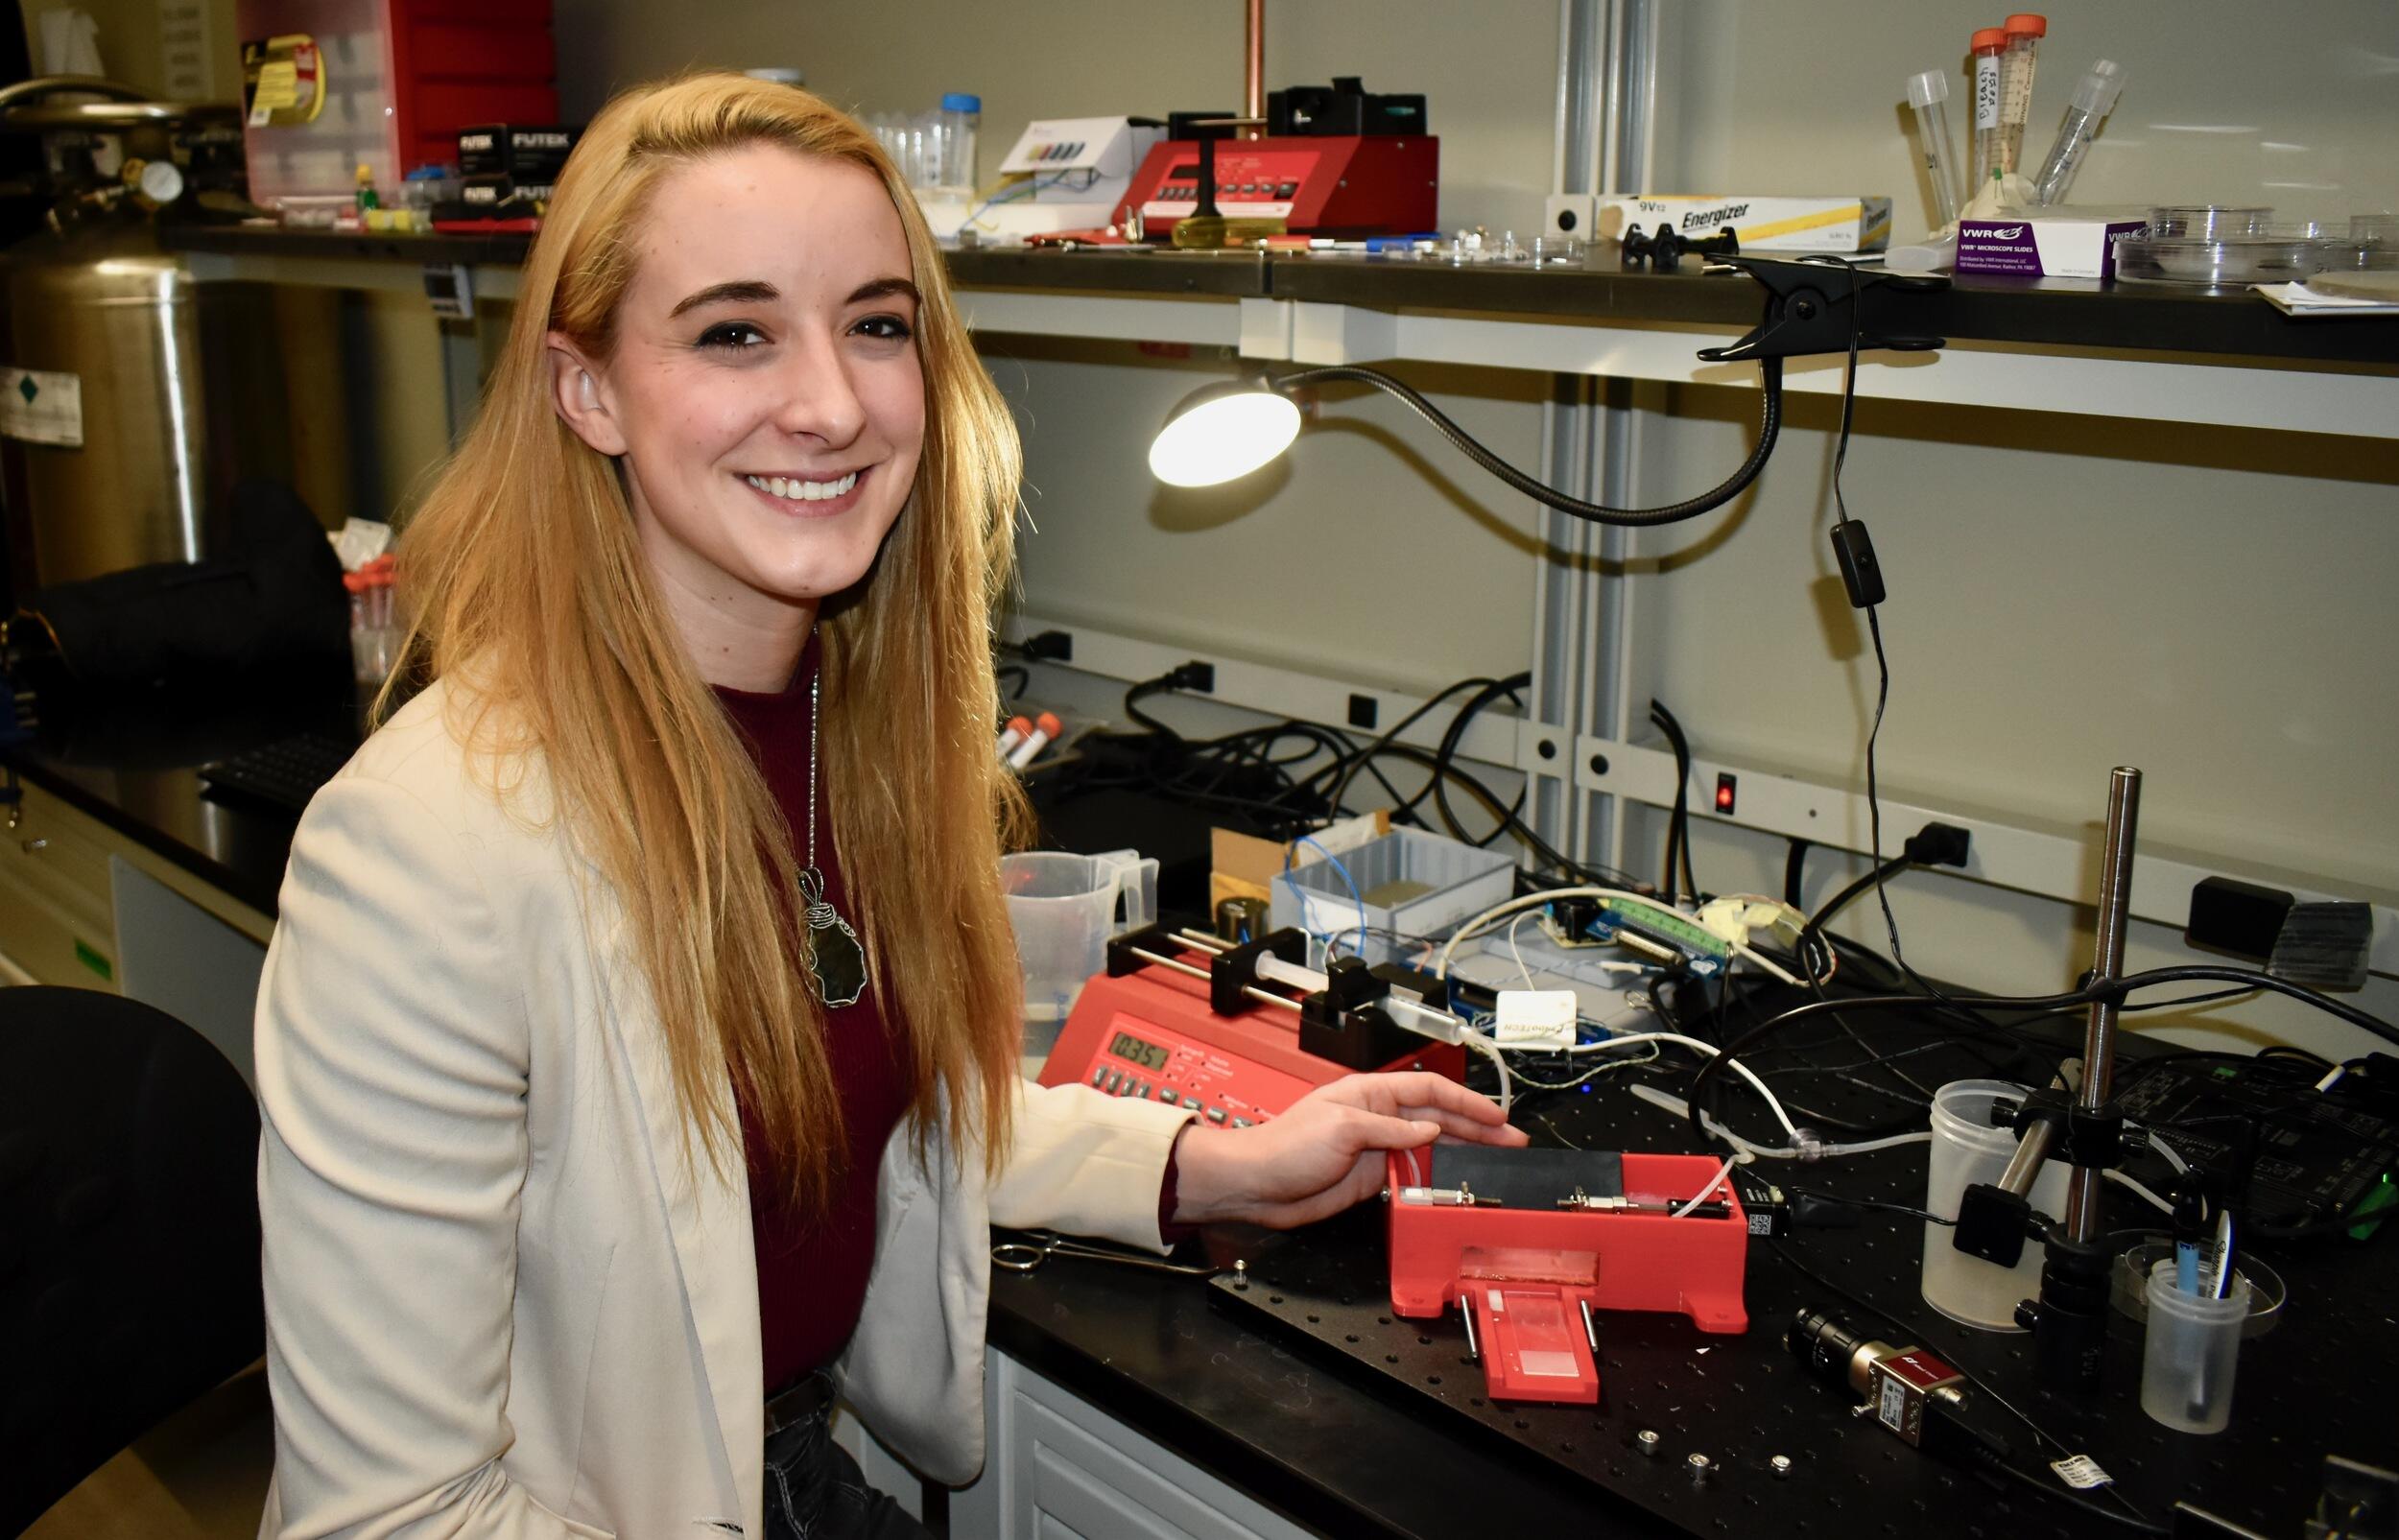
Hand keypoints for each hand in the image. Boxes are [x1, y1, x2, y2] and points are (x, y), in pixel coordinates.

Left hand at [1168, 1072, 1527, 1228]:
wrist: (1257, 1185)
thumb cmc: (1286, 1146)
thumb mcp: (1343, 1128)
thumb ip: (1392, 1130)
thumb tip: (1431, 1129)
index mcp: (1371, 1094)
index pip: (1430, 1091)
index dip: (1467, 1102)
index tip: (1497, 1116)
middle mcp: (1379, 1118)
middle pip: (1439, 1118)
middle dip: (1478, 1128)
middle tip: (1512, 1141)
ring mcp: (1377, 1148)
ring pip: (1433, 1147)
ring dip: (1465, 1153)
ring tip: (1497, 1161)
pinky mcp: (1373, 1177)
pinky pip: (1415, 1174)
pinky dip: (1439, 1178)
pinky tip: (1458, 1183)